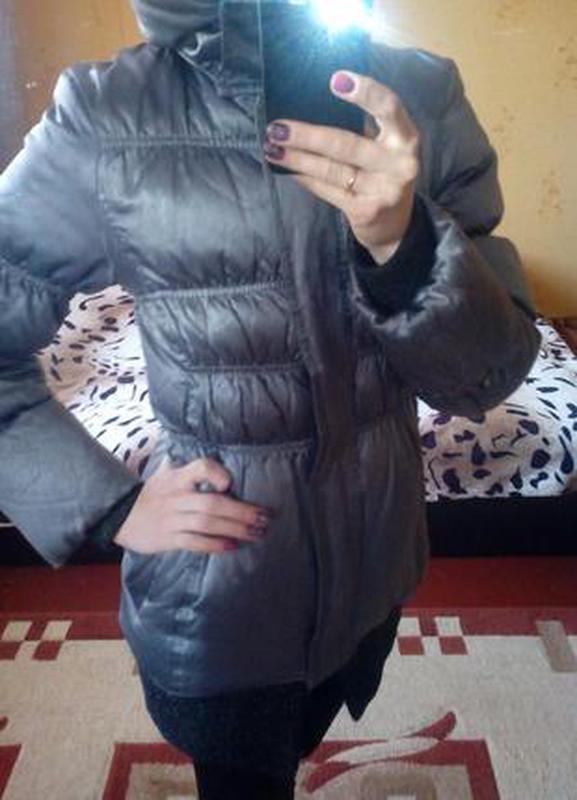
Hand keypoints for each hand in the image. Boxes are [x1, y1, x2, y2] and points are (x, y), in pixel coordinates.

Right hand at [113, 457, 271, 554]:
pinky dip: (215, 545)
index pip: (199, 468)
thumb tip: (208, 456)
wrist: (118, 516)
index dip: (216, 474)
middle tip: (263, 518)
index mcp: (176, 478)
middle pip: (212, 502)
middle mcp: (176, 497)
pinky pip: (195, 542)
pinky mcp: (168, 539)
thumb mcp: (163, 474)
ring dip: (234, 529)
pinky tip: (232, 546)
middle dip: (241, 511)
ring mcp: (172, 519)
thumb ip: (185, 466)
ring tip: (255, 533)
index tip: (231, 484)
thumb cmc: (149, 494)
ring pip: (207, 523)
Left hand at [263, 70, 420, 263]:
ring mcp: (383, 190)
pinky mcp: (365, 211)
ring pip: (331, 170)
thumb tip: (313, 102)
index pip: (389, 108)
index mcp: (406, 138)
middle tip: (277, 127)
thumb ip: (365, 127)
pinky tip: (288, 170)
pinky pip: (327, 190)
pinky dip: (304, 178)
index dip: (365, 92)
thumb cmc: (383, 174)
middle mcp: (399, 163)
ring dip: (297, 158)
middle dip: (307, 135)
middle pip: (346, 144)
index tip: (335, 79)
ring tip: (273, 148)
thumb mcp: (386, 148)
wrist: (395, 225)